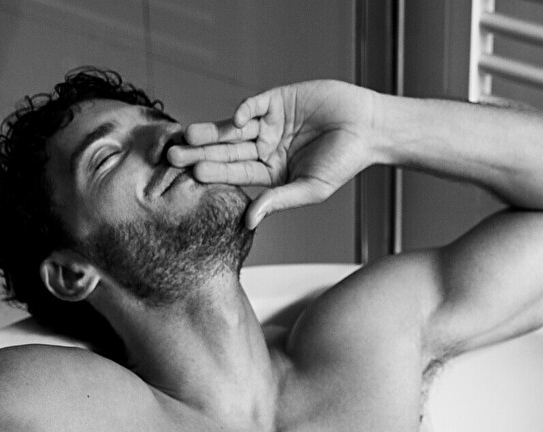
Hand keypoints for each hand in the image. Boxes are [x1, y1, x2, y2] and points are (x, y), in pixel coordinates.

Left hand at [168, 80, 377, 228]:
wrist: (368, 129)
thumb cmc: (343, 163)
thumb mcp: (309, 189)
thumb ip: (277, 201)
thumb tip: (249, 220)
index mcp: (269, 172)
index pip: (235, 173)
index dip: (215, 172)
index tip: (194, 174)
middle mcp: (264, 147)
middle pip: (226, 150)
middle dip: (201, 152)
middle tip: (173, 155)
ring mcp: (270, 123)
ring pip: (234, 128)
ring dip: (211, 131)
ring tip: (188, 134)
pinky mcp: (278, 99)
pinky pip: (255, 105)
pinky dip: (245, 110)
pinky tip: (237, 119)